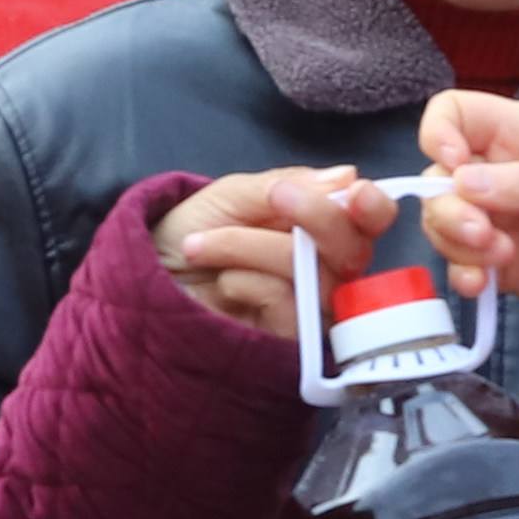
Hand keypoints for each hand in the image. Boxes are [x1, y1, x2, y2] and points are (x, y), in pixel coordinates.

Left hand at [152, 165, 394, 344]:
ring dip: (254, 247)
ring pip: (316, 275)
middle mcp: (326, 268)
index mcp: (319, 225)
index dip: (373, 207)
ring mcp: (308, 308)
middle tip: (275, 198)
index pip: (370, 220)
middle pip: (355, 250)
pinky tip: (224, 282)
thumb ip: (287, 185)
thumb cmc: (189, 232)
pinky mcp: (287, 341)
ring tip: (205, 244)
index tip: (355, 194)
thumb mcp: (232, 195)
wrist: (145, 277)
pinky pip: (289, 305)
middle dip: (317, 218)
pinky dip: (249, 281)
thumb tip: (347, 177)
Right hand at [414, 90, 518, 347]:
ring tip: (498, 261)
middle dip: (449, 208)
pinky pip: (464, 264)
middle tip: (484, 235)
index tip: (452, 167)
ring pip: (445, 222)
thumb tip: (459, 181)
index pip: (456, 113)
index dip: (439, 134)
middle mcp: (506, 171)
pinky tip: (481, 287)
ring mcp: (505, 218)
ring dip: (455, 244)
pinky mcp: (507, 263)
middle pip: (440, 175)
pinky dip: (463, 274)